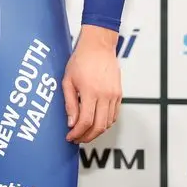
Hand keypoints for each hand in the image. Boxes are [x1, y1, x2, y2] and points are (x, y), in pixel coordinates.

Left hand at [62, 26, 120, 143]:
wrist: (98, 47)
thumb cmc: (80, 61)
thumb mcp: (68, 80)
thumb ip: (69, 103)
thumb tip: (71, 123)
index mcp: (90, 91)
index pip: (85, 121)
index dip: (77, 133)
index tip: (69, 137)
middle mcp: (105, 95)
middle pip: (99, 126)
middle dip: (87, 137)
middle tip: (77, 139)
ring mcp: (114, 95)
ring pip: (108, 123)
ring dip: (96, 132)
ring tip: (84, 133)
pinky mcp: (119, 94)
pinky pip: (114, 115)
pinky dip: (105, 123)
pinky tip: (95, 123)